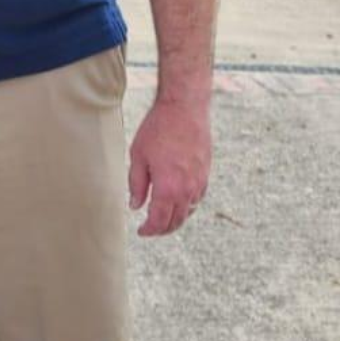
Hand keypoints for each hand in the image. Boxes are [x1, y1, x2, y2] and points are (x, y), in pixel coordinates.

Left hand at [128, 97, 211, 236]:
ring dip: (175, 219)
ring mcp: (199, 182)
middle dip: (162, 229)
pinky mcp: (206, 174)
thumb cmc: (158, 129)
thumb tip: (136, 206)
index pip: (159, 221)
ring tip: (162, 218)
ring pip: (188, 212)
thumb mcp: (138, 155)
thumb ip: (136, 184)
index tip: (141, 231)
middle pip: (176, 221)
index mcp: (168, 188)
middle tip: (150, 229)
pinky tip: (178, 202)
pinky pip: (197, 199)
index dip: (149, 230)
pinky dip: (187, 206)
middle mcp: (187, 190)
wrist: (184, 108)